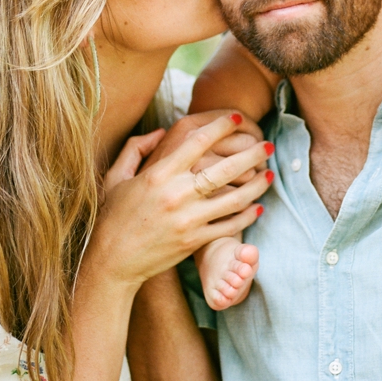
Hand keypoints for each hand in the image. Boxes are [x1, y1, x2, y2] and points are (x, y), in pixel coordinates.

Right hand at [88, 114, 273, 291]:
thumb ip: (136, 149)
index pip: (199, 141)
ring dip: (258, 185)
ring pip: (236, 198)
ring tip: (269, 174)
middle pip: (227, 168)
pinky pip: (230, 225)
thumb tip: (160, 132)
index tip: (238, 118)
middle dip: (253, 153)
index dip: (222, 126)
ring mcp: (189, 219)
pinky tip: (258, 206)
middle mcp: (177, 194)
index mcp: (159, 174)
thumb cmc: (113, 217)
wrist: (112, 261)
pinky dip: (248, 215)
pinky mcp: (195, 240)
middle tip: (268, 145)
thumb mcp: (116, 178)